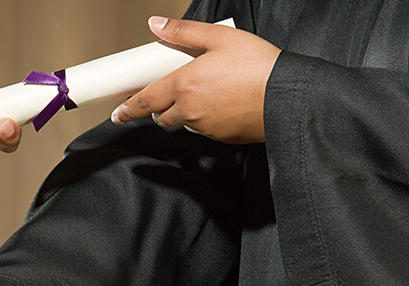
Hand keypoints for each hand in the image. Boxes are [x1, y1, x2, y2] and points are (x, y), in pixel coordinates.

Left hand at [111, 17, 280, 143]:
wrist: (290, 95)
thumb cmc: (258, 65)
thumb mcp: (219, 38)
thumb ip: (183, 31)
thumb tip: (156, 24)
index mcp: (183, 85)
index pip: (145, 101)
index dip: (128, 109)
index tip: (118, 113)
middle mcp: (190, 111)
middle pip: (162, 116)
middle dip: (158, 109)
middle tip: (165, 97)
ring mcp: (205, 128)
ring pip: (183, 124)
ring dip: (183, 114)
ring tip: (201, 96)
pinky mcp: (222, 138)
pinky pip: (204, 131)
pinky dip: (204, 121)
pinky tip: (220, 106)